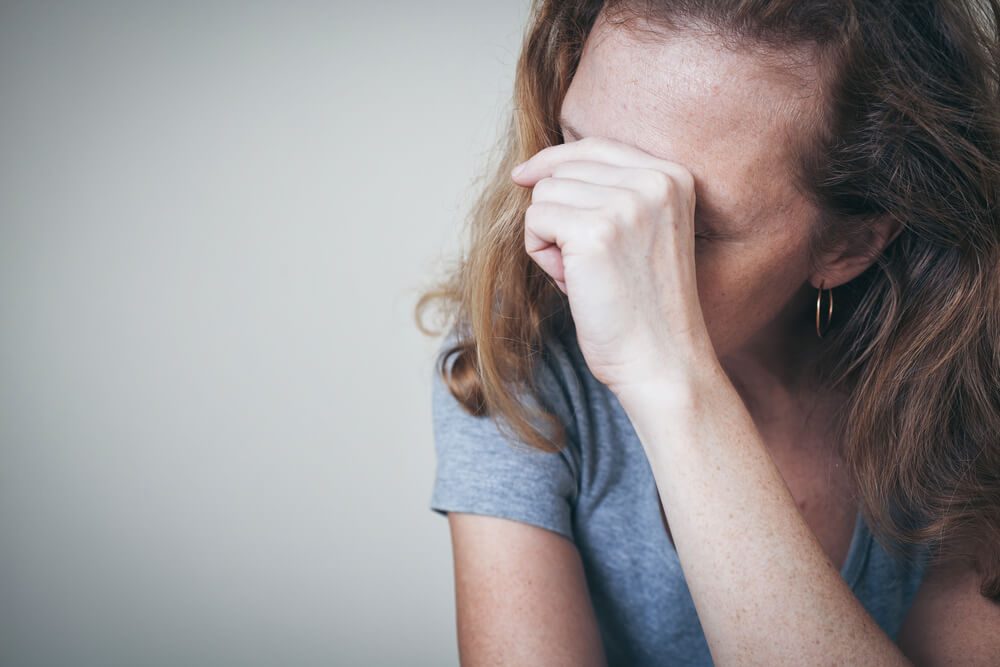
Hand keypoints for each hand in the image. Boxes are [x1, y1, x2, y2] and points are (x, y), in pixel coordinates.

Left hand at [512, 136, 715, 397]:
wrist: (662, 360)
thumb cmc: (643, 306)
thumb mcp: (640, 232)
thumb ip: (609, 194)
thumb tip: (537, 171)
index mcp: (673, 175)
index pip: (595, 146)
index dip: (553, 161)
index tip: (523, 176)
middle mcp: (654, 180)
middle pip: (563, 169)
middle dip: (558, 215)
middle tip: (584, 263)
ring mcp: (625, 204)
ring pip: (544, 194)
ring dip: (549, 236)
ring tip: (585, 275)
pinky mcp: (594, 231)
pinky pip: (535, 221)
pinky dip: (541, 253)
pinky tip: (572, 281)